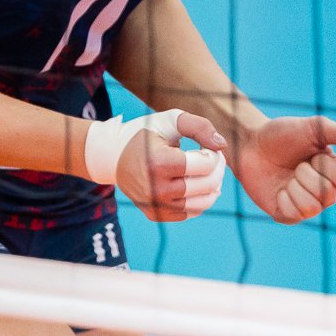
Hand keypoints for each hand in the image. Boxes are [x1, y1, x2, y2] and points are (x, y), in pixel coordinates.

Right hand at [112, 110, 228, 223]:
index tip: (208, 147)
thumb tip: (222, 145)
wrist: (113, 156)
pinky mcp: (156, 214)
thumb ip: (199, 126)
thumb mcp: (170, 121)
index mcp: (159, 162)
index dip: (214, 154)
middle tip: (214, 158)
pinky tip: (197, 184)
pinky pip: (191, 212)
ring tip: (209, 172)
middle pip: (207, 185)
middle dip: (218, 170)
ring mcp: (155, 205)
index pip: (205, 165)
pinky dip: (200, 199)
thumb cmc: (146, 135)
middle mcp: (156, 188)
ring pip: (202, 203)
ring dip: (213, 186)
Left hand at [230, 116, 335, 224]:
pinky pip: (294, 217)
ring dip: (294, 188)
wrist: (249, 144)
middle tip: (295, 164)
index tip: (310, 153)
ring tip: (286, 177)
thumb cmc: (283, 133)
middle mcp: (324, 190)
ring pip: (312, 209)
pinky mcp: (287, 215)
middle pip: (328, 196)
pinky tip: (277, 189)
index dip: (323, 165)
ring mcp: (306, 204)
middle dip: (306, 175)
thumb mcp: (316, 128)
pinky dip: (283, 200)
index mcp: (334, 170)